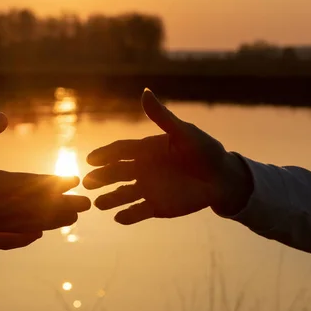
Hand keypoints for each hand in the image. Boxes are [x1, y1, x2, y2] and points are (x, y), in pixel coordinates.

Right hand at [0, 112, 90, 249]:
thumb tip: (5, 118)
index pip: (31, 183)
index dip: (54, 182)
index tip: (74, 180)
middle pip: (35, 208)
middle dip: (62, 205)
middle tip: (85, 205)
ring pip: (25, 226)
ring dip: (50, 222)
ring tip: (70, 220)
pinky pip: (4, 241)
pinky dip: (22, 238)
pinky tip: (33, 237)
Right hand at [83, 89, 252, 224]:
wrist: (223, 178)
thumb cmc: (205, 150)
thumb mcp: (184, 132)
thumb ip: (162, 117)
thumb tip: (145, 91)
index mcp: (145, 150)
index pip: (119, 151)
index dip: (104, 155)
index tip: (90, 159)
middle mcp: (142, 169)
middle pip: (116, 173)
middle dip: (100, 178)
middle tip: (87, 183)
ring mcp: (148, 188)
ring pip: (123, 194)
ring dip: (110, 199)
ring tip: (97, 205)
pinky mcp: (157, 206)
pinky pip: (138, 212)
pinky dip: (128, 216)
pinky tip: (118, 218)